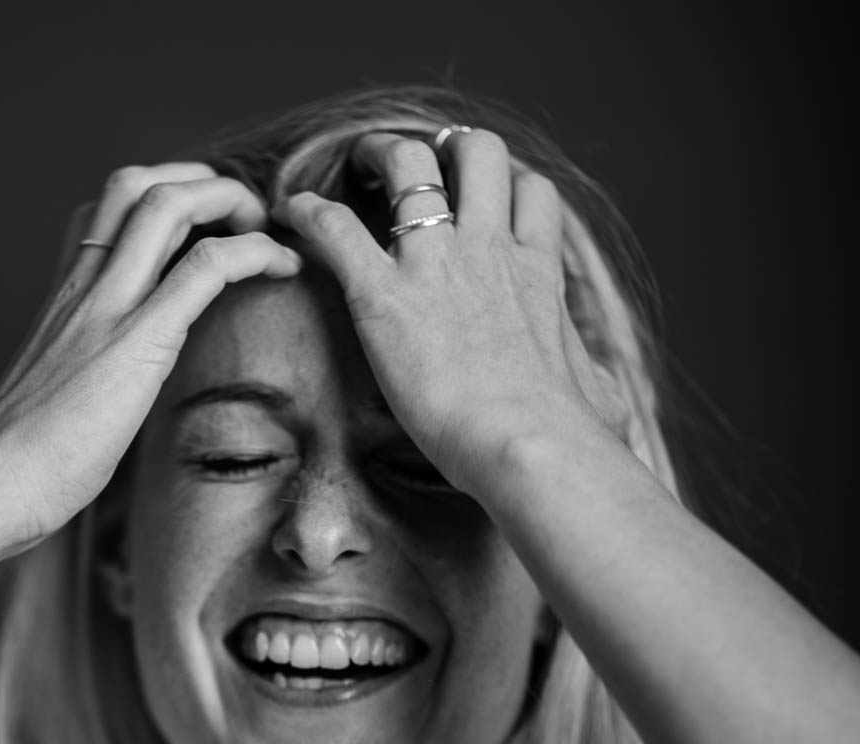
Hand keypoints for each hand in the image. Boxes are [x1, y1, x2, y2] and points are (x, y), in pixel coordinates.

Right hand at [0, 164, 301, 548]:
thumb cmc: (21, 460)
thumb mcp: (57, 396)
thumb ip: (86, 371)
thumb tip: (111, 393)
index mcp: (66, 297)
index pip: (110, 209)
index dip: (167, 197)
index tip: (208, 227)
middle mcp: (84, 287)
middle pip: (139, 185)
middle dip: (202, 182)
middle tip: (246, 218)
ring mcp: (107, 309)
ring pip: (169, 205)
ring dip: (230, 200)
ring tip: (267, 229)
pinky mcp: (137, 343)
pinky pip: (204, 269)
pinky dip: (252, 252)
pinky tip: (280, 266)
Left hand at [271, 130, 630, 503]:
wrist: (527, 442)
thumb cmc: (567, 432)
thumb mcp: (599, 393)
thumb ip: (591, 379)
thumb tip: (602, 399)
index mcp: (537, 271)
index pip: (531, 194)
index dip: (507, 186)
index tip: (483, 201)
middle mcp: (488, 249)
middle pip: (476, 151)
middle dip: (444, 148)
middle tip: (416, 171)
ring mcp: (435, 265)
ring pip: (410, 163)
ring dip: (380, 155)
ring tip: (359, 170)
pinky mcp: (384, 296)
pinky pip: (337, 228)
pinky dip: (310, 213)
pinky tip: (293, 212)